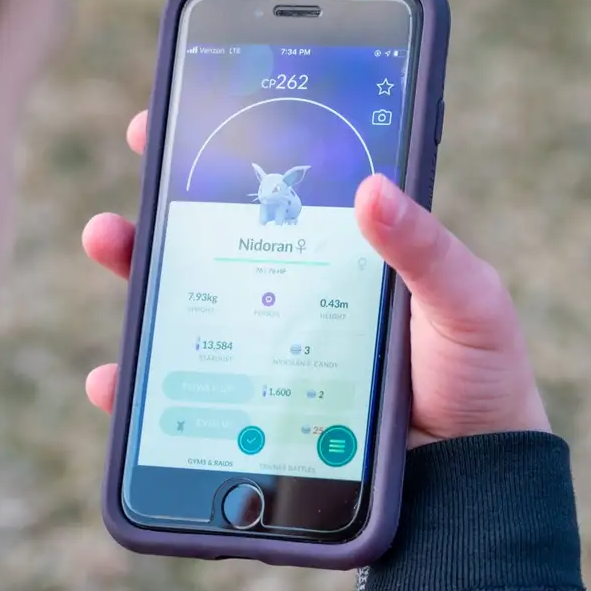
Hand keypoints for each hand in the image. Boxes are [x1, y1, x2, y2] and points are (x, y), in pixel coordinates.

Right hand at [80, 111, 549, 442]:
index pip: (278, 187)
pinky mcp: (252, 413)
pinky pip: (183, 395)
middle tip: (139, 150)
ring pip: (186, 304)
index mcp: (346, 253)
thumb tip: (372, 189)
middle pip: (214, 236)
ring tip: (107, 239)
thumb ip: (425, 250)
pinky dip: (140, 383)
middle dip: (162, 195)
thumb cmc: (482, 377)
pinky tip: (112, 375)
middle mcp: (296, 292)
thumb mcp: (468, 301)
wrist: (477, 485)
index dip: (229, 146)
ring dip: (134, 271)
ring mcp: (268, 352)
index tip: (185, 105)